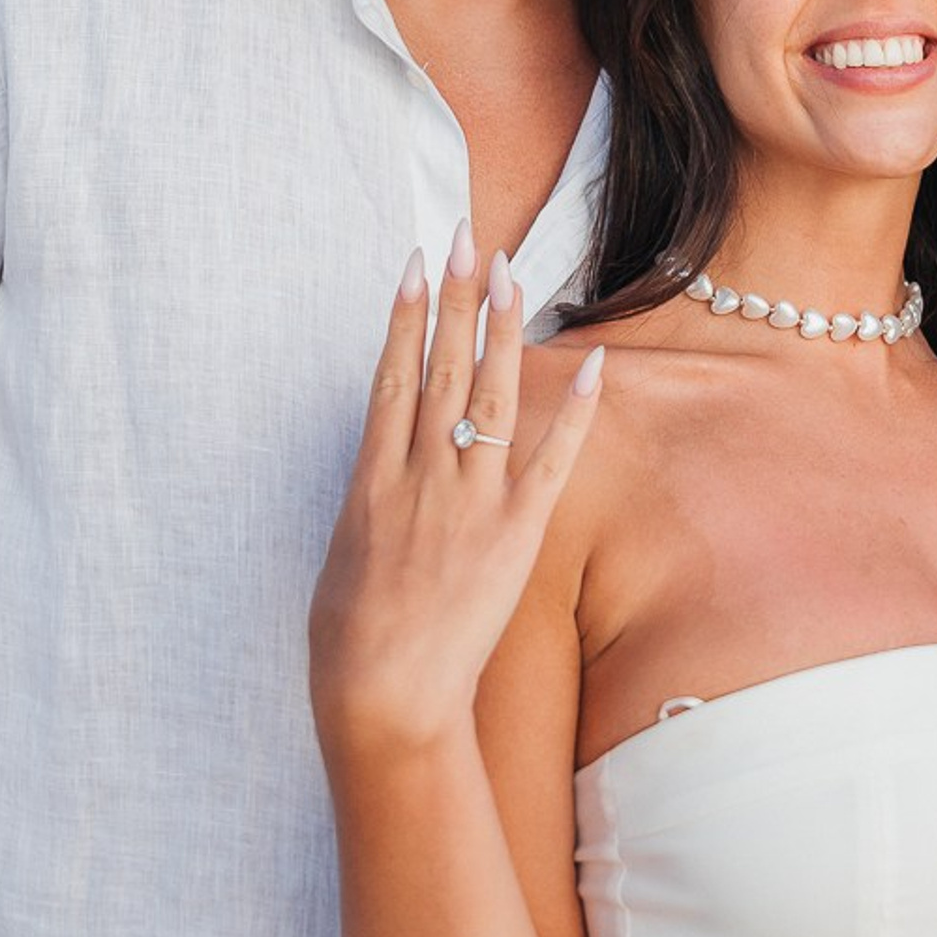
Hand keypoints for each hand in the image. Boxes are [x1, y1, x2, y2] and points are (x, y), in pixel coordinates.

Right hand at [309, 229, 601, 752]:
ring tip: (512, 273)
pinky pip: (550, 461)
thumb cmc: (350, 638)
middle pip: (442, 366)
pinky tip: (590, 363)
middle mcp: (422, 474)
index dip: (407, 315)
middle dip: (458, 298)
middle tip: (469, 240)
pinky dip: (574, 412)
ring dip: (503, 329)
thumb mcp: (345, 551)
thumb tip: (388, 461)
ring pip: (491, 395)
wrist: (385, 697)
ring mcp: (469, 500)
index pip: (393, 374)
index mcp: (372, 477)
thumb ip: (372, 498)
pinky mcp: (515, 534)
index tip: (419, 265)